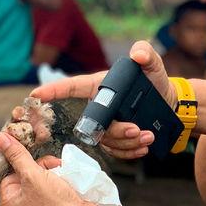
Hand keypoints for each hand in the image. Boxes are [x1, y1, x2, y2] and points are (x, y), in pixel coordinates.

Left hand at [0, 132, 93, 205]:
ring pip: (39, 181)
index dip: (22, 165)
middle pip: (24, 177)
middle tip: (52, 168)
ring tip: (61, 173)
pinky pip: (49, 190)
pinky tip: (66, 181)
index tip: (33, 158)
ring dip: (51, 172)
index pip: (8, 176)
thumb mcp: (33, 175)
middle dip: (40, 168)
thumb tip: (1, 139)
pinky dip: (57, 182)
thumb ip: (17, 155)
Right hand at [30, 41, 176, 158]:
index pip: (71, 87)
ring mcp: (105, 125)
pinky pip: (115, 152)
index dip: (53, 90)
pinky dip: (130, 152)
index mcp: (99, 87)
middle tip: (137, 129)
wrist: (169, 104)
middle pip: (94, 124)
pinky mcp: (115, 140)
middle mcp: (98, 107)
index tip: (36, 95)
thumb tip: (137, 54)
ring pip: (106, 141)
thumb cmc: (155, 81)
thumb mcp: (153, 64)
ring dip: (128, 142)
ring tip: (148, 136)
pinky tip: (143, 147)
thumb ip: (146, 53)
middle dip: (116, 130)